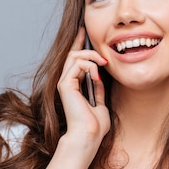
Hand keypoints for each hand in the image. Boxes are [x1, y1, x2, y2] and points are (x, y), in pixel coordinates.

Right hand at [56, 28, 109, 160]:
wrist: (88, 136)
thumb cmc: (94, 126)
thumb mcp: (100, 104)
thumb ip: (98, 90)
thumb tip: (100, 78)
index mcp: (74, 86)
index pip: (74, 60)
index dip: (78, 44)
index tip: (83, 32)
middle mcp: (66, 83)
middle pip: (72, 54)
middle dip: (85, 44)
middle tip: (100, 49)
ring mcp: (64, 83)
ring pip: (75, 56)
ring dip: (92, 56)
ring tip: (104, 63)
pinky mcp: (65, 84)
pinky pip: (78, 64)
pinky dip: (90, 65)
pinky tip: (98, 74)